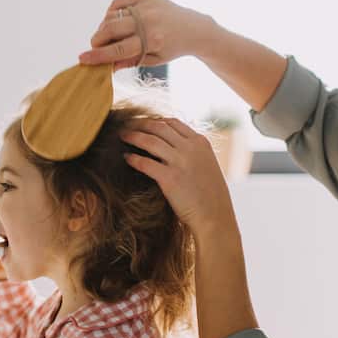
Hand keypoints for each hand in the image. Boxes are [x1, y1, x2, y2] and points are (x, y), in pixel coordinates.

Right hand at [79, 0, 216, 70]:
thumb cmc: (172, 48)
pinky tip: (116, 22)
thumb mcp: (154, 60)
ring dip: (104, 28)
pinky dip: (111, 13)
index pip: (118, 49)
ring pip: (111, 16)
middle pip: (111, 29)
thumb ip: (129, 61)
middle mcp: (148, 21)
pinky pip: (117, 3)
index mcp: (152, 41)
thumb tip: (106, 66)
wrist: (194, 28)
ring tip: (109, 37)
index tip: (82, 59)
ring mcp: (146, 5)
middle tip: (95, 47)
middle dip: (97, 40)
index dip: (98, 55)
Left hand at [120, 118, 237, 239]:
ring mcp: (179, 162)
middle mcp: (190, 148)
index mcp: (201, 143)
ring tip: (122, 136)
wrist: (215, 217)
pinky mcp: (169, 178)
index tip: (144, 124)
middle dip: (140, 124)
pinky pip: (145, 163)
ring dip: (133, 136)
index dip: (155, 120)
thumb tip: (174, 148)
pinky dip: (133, 159)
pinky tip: (126, 158)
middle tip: (128, 125)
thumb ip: (193, 153)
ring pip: (150, 140)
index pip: (173, 123)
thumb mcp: (208, 165)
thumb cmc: (211, 196)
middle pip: (159, 127)